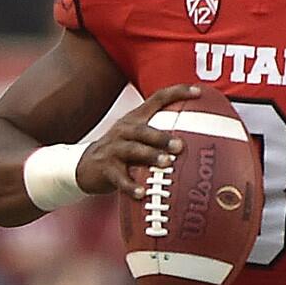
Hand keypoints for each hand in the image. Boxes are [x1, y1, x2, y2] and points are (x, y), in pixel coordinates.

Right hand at [76, 84, 200, 198]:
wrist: (85, 166)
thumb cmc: (122, 151)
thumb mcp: (138, 137)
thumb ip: (161, 134)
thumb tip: (200, 138)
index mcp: (136, 119)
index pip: (157, 99)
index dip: (178, 92)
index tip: (198, 91)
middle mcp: (124, 130)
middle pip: (143, 130)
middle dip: (162, 137)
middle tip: (180, 145)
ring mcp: (114, 149)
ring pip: (133, 151)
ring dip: (150, 157)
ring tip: (166, 164)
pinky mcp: (106, 169)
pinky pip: (119, 179)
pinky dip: (131, 186)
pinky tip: (142, 193)